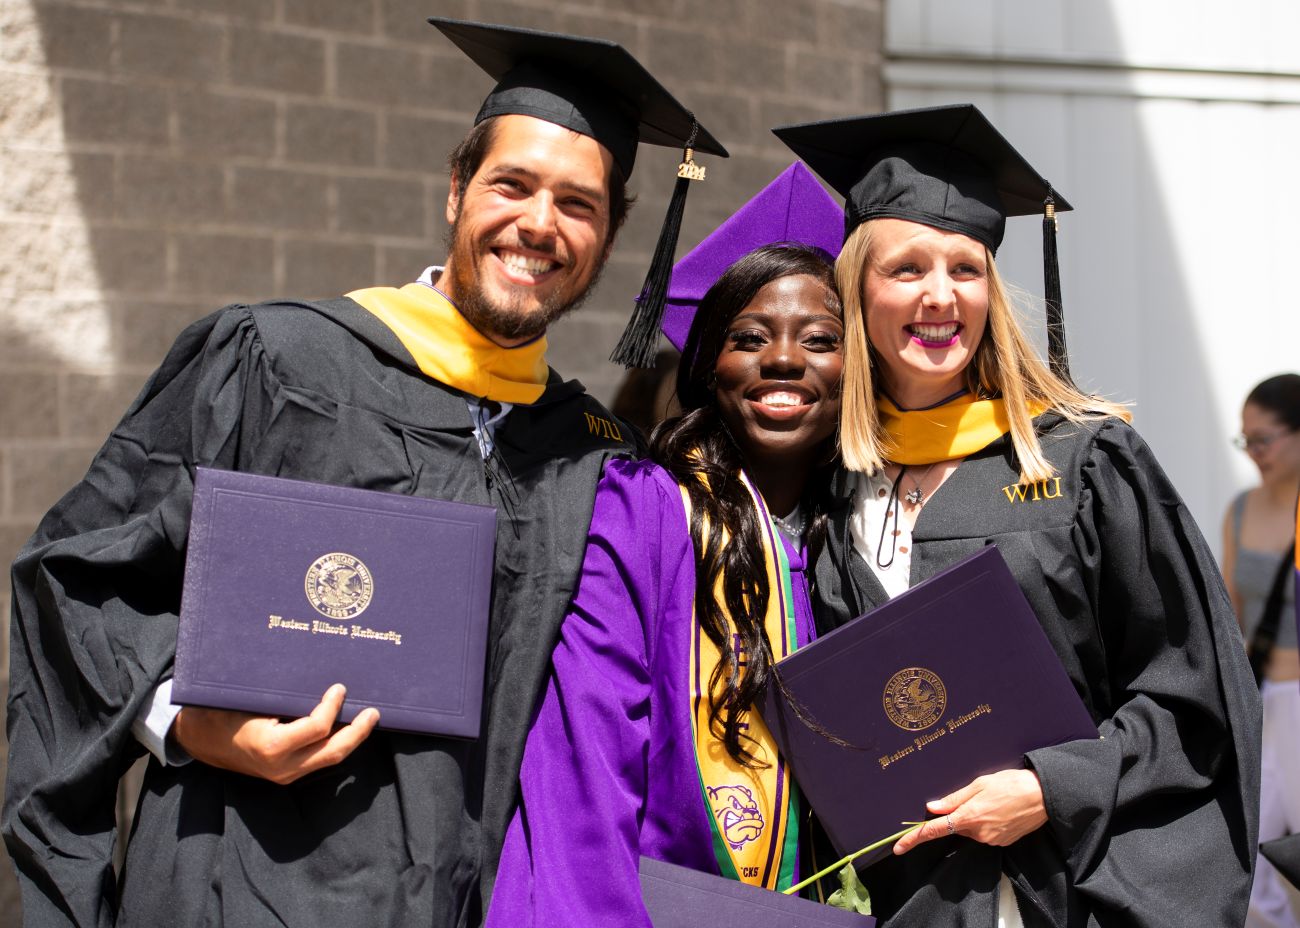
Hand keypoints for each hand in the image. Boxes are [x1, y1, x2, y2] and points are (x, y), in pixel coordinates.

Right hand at [170, 684, 379, 784]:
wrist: (201, 741)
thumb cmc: (222, 712)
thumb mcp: (248, 700)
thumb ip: (279, 694)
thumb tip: (314, 670)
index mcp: (269, 746)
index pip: (316, 729)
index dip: (332, 707)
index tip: (340, 688)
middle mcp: (281, 766)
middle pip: (333, 752)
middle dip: (358, 732)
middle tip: (373, 712)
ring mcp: (286, 774)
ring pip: (330, 760)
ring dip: (352, 739)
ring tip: (368, 720)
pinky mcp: (288, 775)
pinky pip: (320, 760)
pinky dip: (337, 744)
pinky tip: (348, 729)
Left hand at [892, 768, 1046, 854]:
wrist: (1043, 796)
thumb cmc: (1011, 784)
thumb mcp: (978, 784)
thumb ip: (953, 799)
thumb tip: (932, 808)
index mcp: (968, 816)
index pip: (934, 831)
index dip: (914, 838)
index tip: (898, 847)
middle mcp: (978, 833)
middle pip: (955, 827)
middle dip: (958, 814)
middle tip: (977, 796)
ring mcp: (991, 840)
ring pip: (970, 830)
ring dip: (973, 817)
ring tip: (993, 800)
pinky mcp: (1002, 842)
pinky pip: (985, 833)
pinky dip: (986, 822)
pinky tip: (1000, 809)